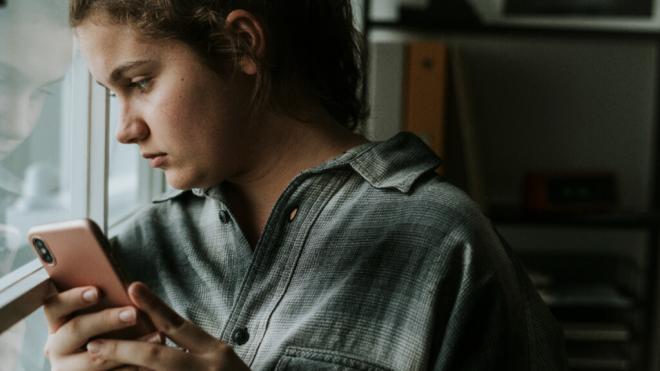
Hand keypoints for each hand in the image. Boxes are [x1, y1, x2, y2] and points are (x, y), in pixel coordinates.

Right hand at [43, 286, 160, 370]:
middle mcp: (57, 348)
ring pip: (95, 360)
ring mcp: (69, 370)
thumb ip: (106, 303)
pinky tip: (153, 362)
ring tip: (157, 336)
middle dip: (106, 320)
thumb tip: (130, 286)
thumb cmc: (108, 332)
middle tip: (133, 314)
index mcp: (58, 324)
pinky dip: (132, 367)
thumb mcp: (100, 319)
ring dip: (128, 348)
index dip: (74, 298)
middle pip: (76, 330)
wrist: (106, 366)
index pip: (56, 306)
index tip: (97, 291)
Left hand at [84, 282, 249, 370]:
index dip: (154, 307)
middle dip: (122, 350)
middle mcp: (206, 368)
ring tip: (95, 365)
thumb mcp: (220, 359)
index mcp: (215, 351)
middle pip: (156, 356)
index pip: (179, 325)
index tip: (132, 287)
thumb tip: (158, 333)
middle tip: (94, 344)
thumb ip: (194, 348)